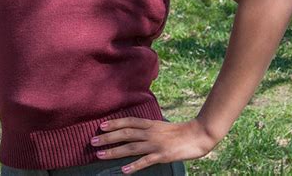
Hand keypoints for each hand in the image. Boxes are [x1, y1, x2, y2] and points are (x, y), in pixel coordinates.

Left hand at [90, 117, 217, 173]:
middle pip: (125, 134)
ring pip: (131, 147)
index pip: (128, 122)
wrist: (198, 135)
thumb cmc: (180, 132)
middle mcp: (150, 132)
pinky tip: (124, 171)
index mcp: (150, 124)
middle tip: (93, 141)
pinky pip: (145, 161)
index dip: (114, 123)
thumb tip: (136, 132)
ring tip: (100, 155)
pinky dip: (134, 166)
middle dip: (108, 137)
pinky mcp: (162, 156)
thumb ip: (149, 129)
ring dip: (114, 151)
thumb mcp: (162, 126)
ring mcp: (156, 144)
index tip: (101, 126)